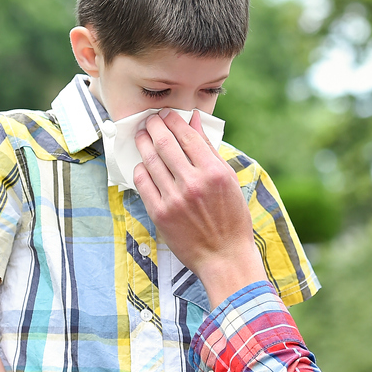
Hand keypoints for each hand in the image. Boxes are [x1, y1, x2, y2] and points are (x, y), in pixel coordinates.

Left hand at [134, 110, 266, 306]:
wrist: (224, 256)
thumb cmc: (231, 218)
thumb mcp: (229, 180)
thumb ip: (209, 149)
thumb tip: (194, 122)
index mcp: (214, 172)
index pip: (187, 136)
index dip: (173, 121)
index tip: (167, 115)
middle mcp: (193, 183)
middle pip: (165, 144)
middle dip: (153, 126)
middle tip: (149, 120)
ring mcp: (175, 199)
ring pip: (151, 160)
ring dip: (143, 143)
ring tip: (141, 135)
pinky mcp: (160, 214)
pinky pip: (143, 183)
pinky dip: (140, 168)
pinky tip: (142, 163)